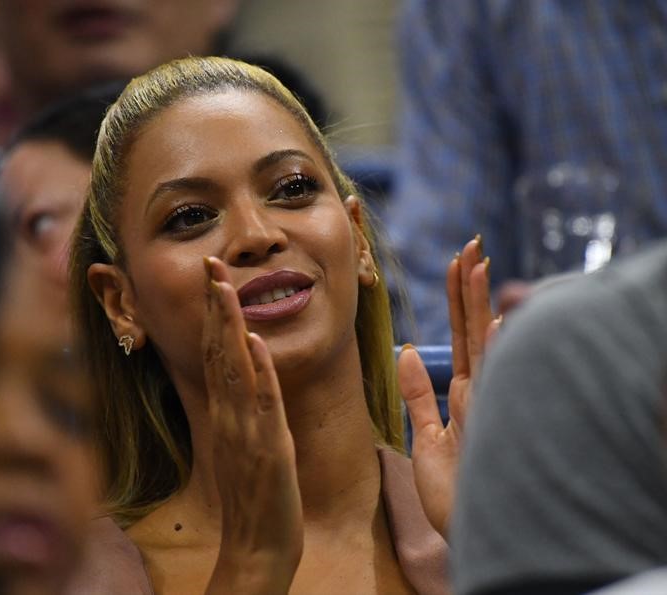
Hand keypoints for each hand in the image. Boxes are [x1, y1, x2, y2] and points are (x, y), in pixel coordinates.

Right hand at [202, 256, 301, 594]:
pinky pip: (262, 403)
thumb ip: (237, 411)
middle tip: (210, 262)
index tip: (211, 276)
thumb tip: (240, 376)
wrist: (255, 548)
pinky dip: (257, 371)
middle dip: (214, 304)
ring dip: (228, 325)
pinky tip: (252, 341)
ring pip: (234, 368)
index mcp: (225, 413)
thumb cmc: (253, 498)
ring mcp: (245, 430)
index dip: (212, 313)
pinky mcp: (268, 447)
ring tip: (224, 285)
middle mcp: (228, 415)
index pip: (214, 353)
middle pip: (217, 350)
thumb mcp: (240, 445)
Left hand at [397, 236, 498, 537]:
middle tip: (471, 245)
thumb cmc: (451, 491)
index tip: (458, 261)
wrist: (464, 532)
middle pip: (473, 329)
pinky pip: (489, 384)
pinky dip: (493, 354)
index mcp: (462, 393)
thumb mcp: (427, 436)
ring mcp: (485, 406)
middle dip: (471, 287)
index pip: (460, 333)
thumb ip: (418, 395)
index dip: (458, 297)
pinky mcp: (484, 426)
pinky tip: (492, 322)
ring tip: (478, 265)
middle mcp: (477, 392)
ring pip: (483, 346)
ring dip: (481, 307)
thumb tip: (405, 351)